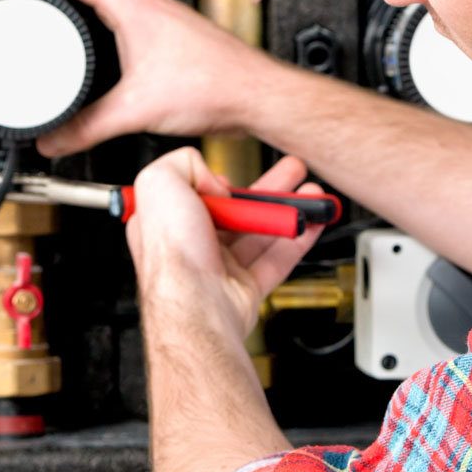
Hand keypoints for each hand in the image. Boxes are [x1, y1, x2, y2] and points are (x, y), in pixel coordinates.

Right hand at [0, 0, 269, 155]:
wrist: (257, 95)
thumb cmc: (217, 87)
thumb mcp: (137, 110)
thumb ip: (88, 127)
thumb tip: (54, 139)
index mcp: (133, 5)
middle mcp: (147, 3)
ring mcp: (160, 16)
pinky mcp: (169, 34)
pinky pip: (122, 7)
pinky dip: (96, 9)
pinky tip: (93, 34)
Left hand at [125, 148, 324, 338]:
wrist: (195, 308)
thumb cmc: (172, 256)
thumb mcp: (159, 184)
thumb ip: (182, 163)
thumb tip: (212, 176)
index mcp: (166, 222)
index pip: (194, 194)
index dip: (215, 182)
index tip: (230, 178)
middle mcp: (192, 245)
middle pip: (237, 211)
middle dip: (269, 189)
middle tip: (292, 172)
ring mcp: (220, 267)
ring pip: (261, 233)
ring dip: (289, 211)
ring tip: (312, 194)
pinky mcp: (245, 288)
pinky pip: (278, 260)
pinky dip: (299, 240)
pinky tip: (312, 223)